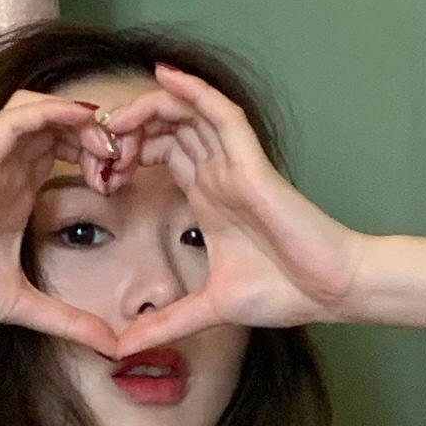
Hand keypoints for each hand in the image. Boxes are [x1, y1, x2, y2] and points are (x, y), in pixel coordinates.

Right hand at [0, 88, 133, 354]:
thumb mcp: (25, 307)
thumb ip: (69, 322)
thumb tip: (112, 348)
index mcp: (19, 193)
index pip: (67, 149)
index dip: (102, 155)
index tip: (124, 183)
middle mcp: (8, 170)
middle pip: (61, 122)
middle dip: (100, 133)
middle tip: (124, 162)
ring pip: (41, 109)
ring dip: (79, 118)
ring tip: (105, 148)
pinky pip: (18, 117)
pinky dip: (54, 112)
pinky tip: (82, 125)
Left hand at [92, 63, 361, 354]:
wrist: (330, 291)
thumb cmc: (284, 292)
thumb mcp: (208, 310)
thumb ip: (165, 324)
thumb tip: (122, 349)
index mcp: (208, 198)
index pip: (160, 154)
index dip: (126, 154)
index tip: (97, 175)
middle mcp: (219, 173)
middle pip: (166, 128)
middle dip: (127, 130)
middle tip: (95, 148)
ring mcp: (235, 164)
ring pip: (187, 113)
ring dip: (148, 108)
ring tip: (115, 119)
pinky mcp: (252, 162)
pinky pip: (222, 113)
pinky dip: (194, 91)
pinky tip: (164, 76)